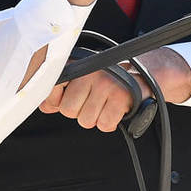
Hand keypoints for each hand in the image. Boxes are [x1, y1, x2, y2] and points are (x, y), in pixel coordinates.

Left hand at [39, 48, 190, 130]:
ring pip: (85, 120)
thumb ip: (61, 91)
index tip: (69, 99)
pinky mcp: (120, 97)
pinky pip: (104, 125)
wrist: (146, 72)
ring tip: (106, 104)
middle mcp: (89, 72)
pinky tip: (115, 109)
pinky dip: (110, 123)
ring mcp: (105, 84)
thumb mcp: (84, 78)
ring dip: (96, 118)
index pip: (50, 90)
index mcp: (77, 65)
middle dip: (81, 111)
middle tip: (95, 101)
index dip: (57, 101)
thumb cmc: (111, 78)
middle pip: (68, 110)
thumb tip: (44, 106)